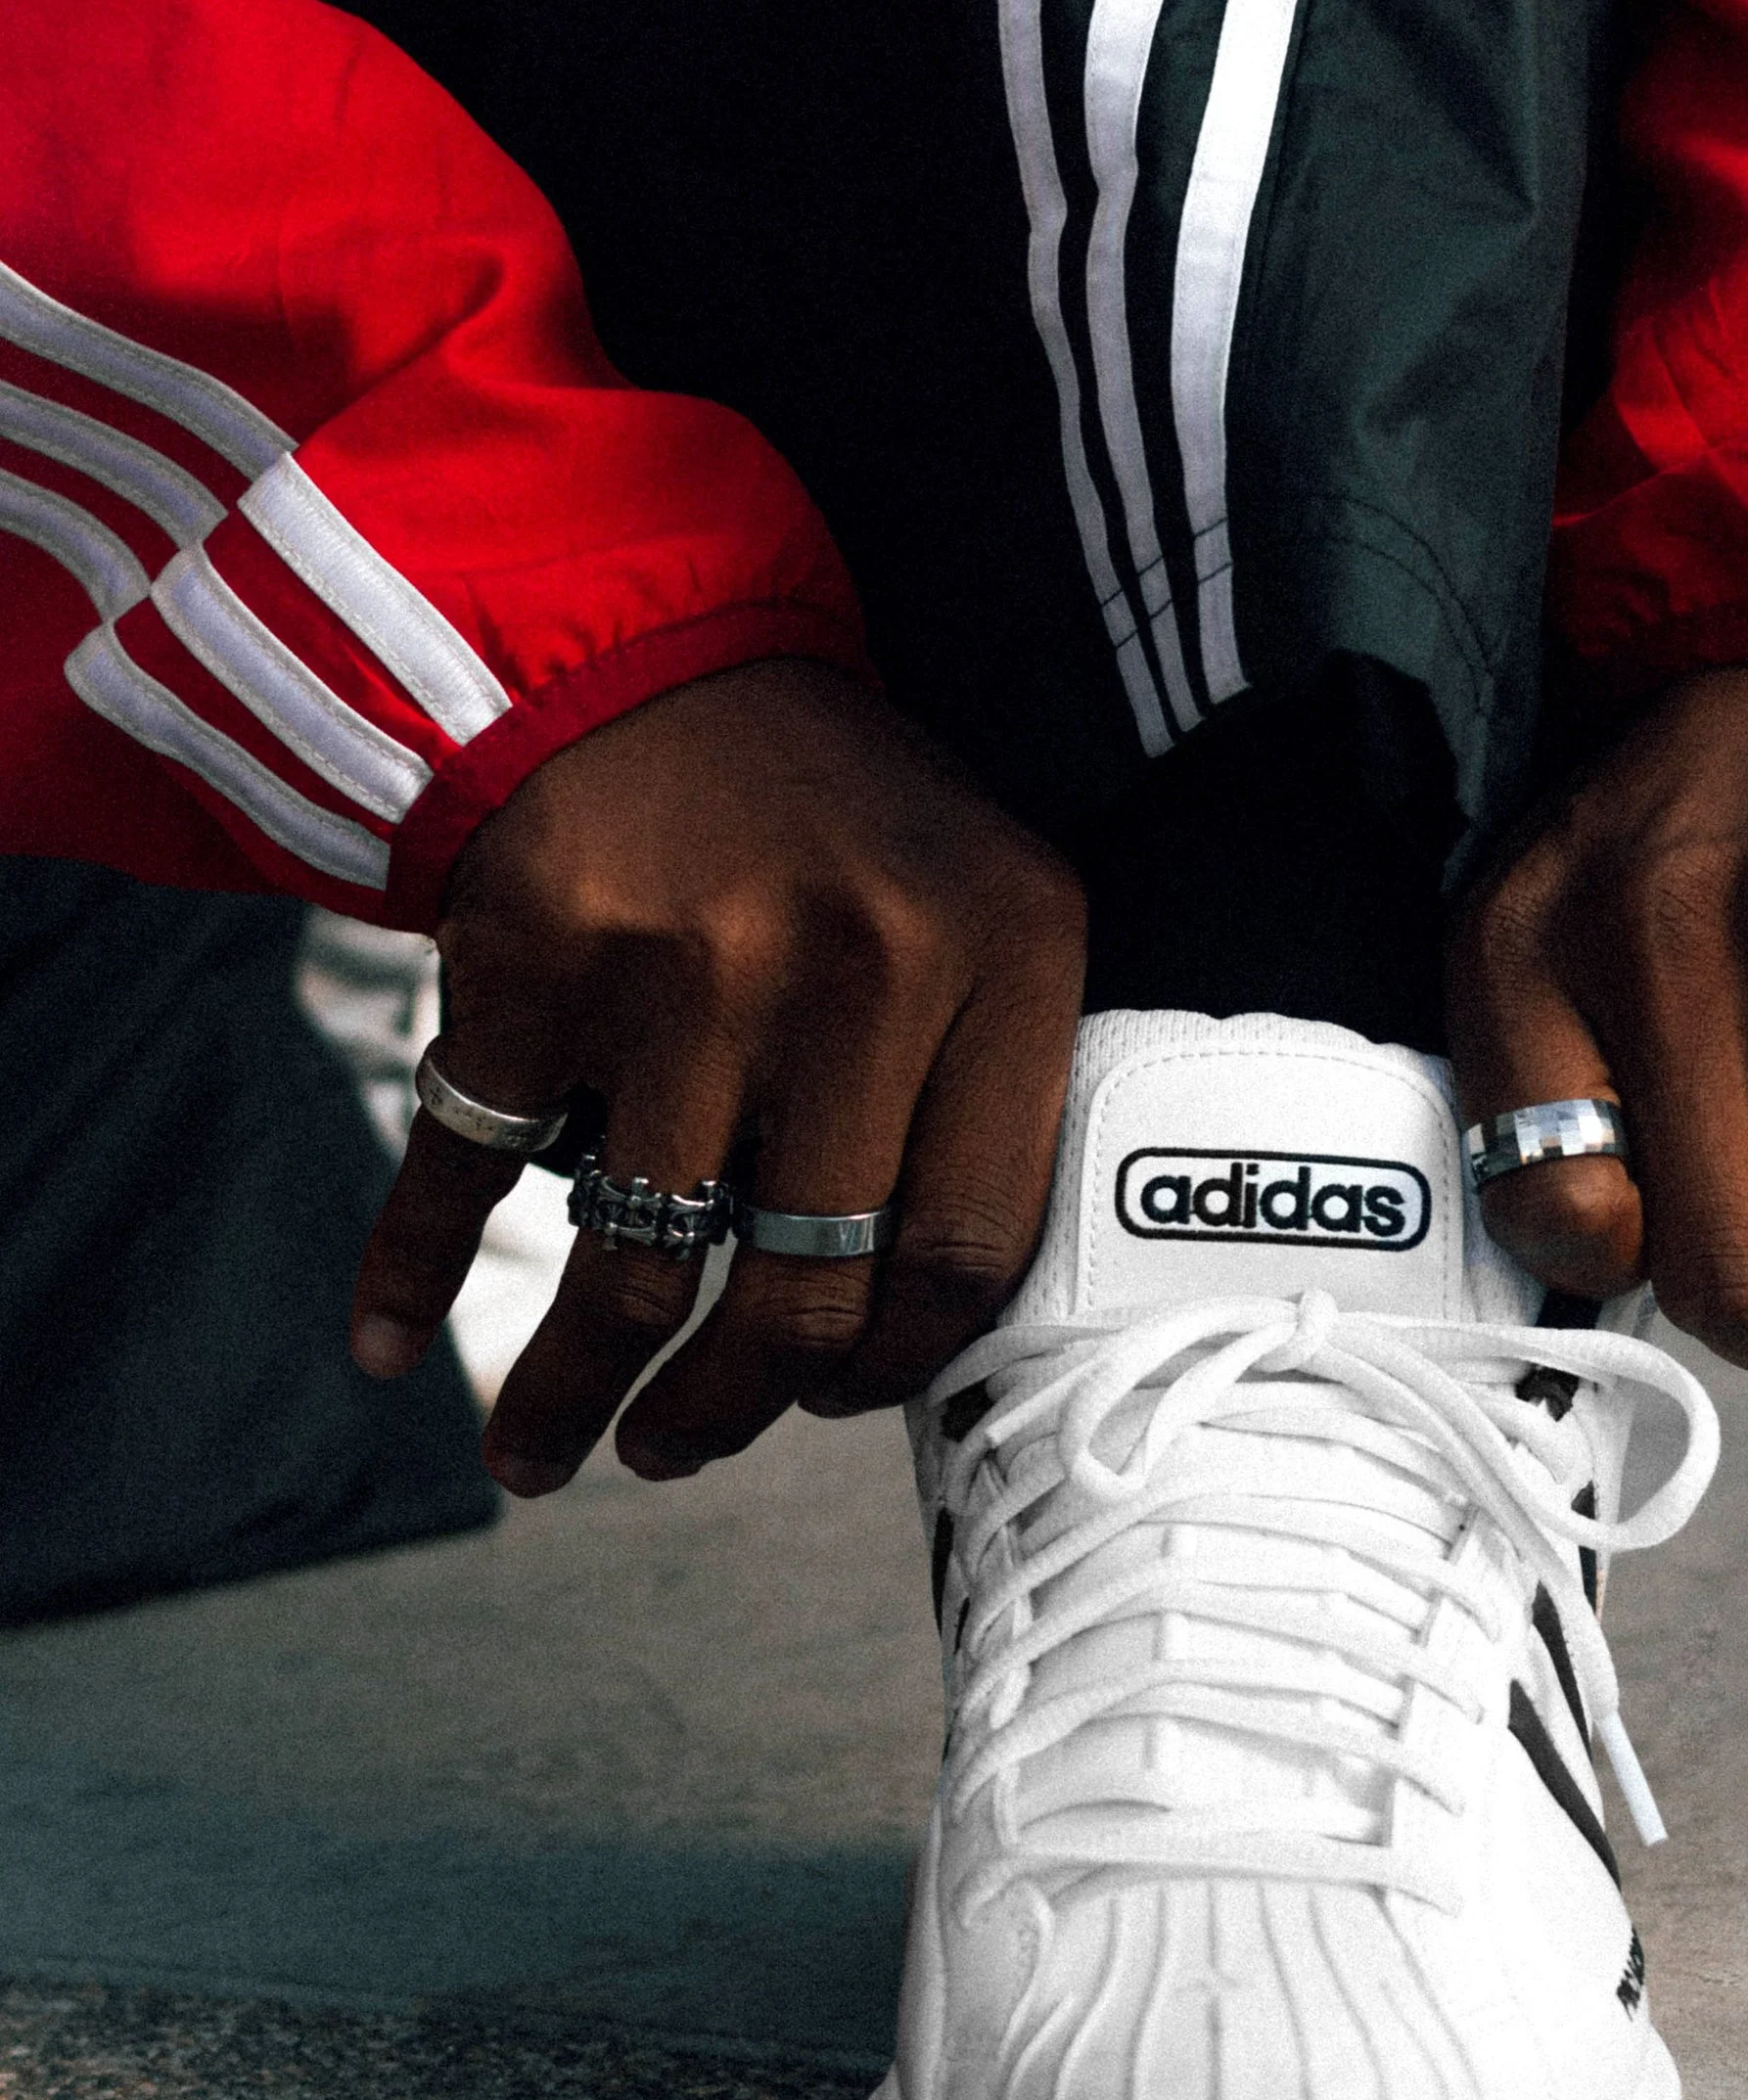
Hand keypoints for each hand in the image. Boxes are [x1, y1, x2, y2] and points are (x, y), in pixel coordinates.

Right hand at [350, 659, 1085, 1486]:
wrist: (651, 649)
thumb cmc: (832, 821)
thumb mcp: (980, 911)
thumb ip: (984, 1090)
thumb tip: (912, 1333)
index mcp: (1004, 957)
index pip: (966, 1247)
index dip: (897, 1363)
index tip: (838, 1396)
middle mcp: (857, 968)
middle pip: (804, 1291)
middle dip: (731, 1412)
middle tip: (686, 1447)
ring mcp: (688, 969)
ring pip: (636, 1266)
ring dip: (578, 1393)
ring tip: (547, 1450)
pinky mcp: (536, 962)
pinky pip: (468, 1168)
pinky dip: (411, 1271)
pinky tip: (391, 1342)